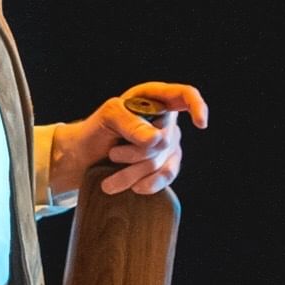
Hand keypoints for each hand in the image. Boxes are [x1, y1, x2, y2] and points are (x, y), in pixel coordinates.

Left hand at [48, 82, 208, 196]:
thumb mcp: (108, 118)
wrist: (84, 159)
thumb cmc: (96, 130)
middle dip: (137, 152)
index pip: (185, 95)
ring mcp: (166, 144)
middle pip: (167, 137)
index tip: (200, 124)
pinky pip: (166, 175)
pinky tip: (135, 188)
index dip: (197, 107)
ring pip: (162, 161)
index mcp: (154, 98)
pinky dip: (149, 184)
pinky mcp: (163, 165)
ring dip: (134, 172)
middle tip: (113, 155)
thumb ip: (131, 123)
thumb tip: (156, 140)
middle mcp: (164, 119)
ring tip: (110, 181)